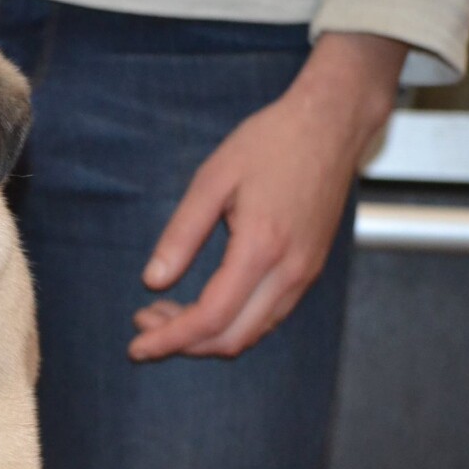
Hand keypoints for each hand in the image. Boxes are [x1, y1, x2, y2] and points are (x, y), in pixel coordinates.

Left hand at [129, 33, 407, 360]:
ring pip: (251, 333)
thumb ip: (180, 235)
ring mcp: (305, 274)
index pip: (211, 317)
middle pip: (232, 338)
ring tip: (165, 313)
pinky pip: (267, 316)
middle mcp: (290, 271)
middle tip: (145, 323)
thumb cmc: (272, 142)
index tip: (137, 345)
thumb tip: (153, 281)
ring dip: (206, 335)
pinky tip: (203, 304)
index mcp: (262, 248)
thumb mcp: (211, 181)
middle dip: (183, 343)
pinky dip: (231, 323)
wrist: (331, 123)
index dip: (169, 338)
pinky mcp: (309, 270)